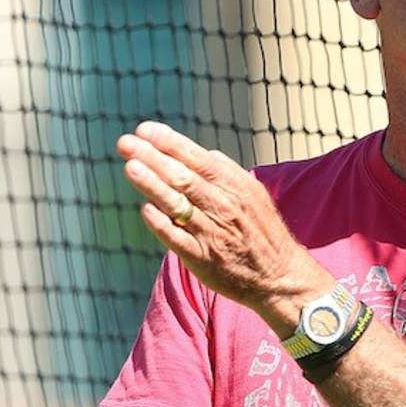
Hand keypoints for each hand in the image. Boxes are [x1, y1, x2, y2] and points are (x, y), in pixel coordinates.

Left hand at [116, 122, 331, 324]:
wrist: (279, 277)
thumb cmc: (262, 233)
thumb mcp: (254, 197)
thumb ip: (229, 175)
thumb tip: (204, 154)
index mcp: (236, 188)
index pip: (199, 159)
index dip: (171, 143)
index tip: (145, 129)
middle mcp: (224, 207)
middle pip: (184, 178)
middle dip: (153, 158)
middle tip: (125, 143)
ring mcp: (213, 233)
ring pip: (178, 204)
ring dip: (153, 185)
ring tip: (130, 167)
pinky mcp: (203, 258)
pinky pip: (177, 238)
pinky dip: (161, 223)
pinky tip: (146, 209)